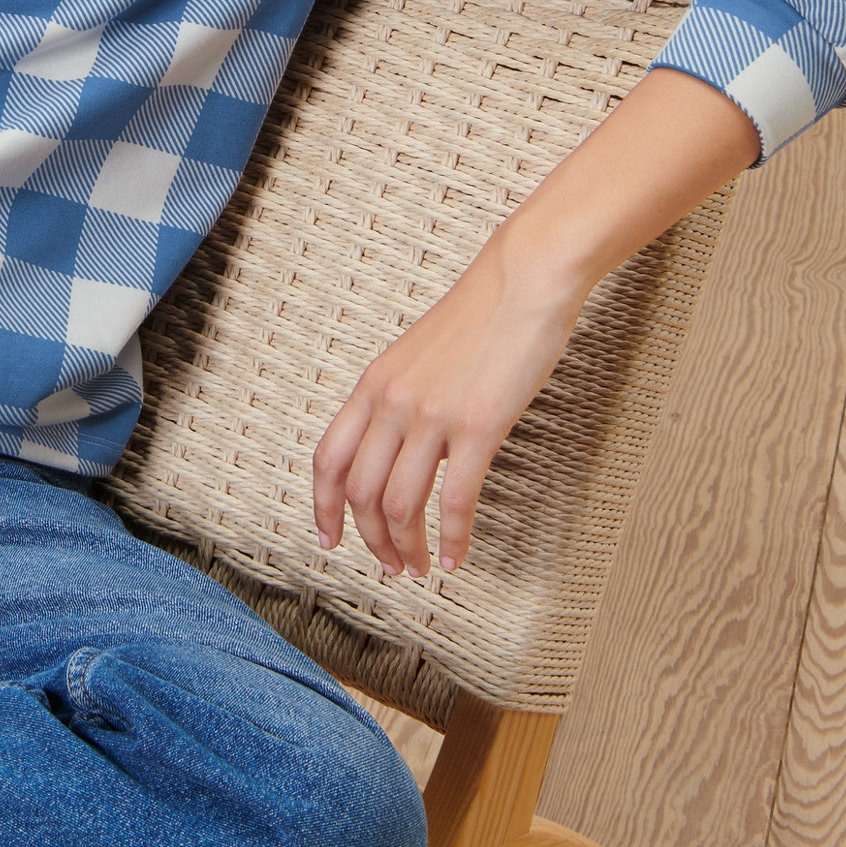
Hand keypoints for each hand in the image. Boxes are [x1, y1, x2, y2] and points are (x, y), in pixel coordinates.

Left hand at [311, 242, 583, 576]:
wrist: (522, 280)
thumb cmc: (480, 317)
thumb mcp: (417, 357)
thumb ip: (400, 400)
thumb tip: (400, 448)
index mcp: (373, 385)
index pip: (328, 458)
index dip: (323, 506)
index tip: (330, 539)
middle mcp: (392, 402)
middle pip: (361, 492)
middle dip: (372, 539)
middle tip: (391, 565)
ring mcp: (432, 415)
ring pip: (401, 504)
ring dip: (408, 547)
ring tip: (422, 566)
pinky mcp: (477, 426)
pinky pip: (456, 499)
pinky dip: (455, 537)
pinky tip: (460, 556)